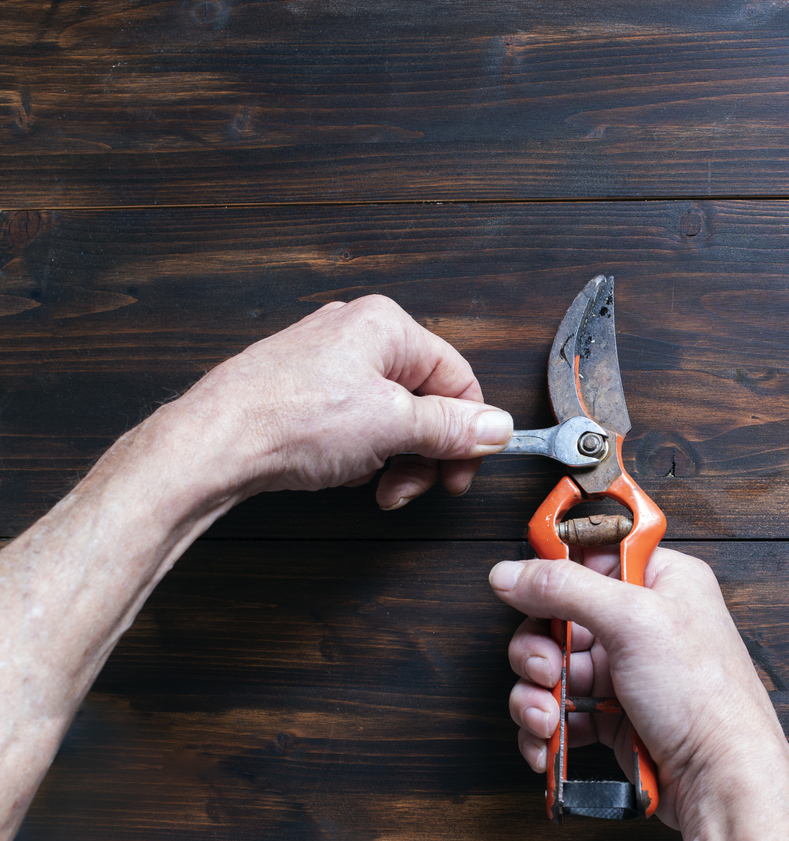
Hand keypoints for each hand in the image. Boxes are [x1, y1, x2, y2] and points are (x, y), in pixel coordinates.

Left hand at [168, 295, 512, 507]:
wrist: (213, 443)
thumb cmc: (289, 419)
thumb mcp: (393, 425)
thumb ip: (453, 427)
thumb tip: (496, 426)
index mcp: (385, 326)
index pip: (456, 377)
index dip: (468, 430)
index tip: (465, 469)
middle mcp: (355, 335)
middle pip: (423, 400)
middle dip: (424, 451)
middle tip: (417, 486)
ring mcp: (324, 363)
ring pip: (388, 417)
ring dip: (392, 459)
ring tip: (376, 486)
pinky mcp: (301, 392)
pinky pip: (353, 424)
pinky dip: (358, 454)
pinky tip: (341, 472)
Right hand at [489, 547, 788, 840]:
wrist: (720, 781)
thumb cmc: (706, 699)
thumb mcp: (633, 621)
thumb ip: (565, 589)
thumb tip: (512, 572)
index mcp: (661, 580)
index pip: (592, 554)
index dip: (555, 571)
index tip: (527, 589)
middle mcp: (642, 621)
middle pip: (559, 615)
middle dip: (538, 648)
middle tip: (545, 669)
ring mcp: (625, 670)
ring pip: (551, 666)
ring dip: (535, 694)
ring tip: (548, 718)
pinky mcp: (613, 714)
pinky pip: (559, 709)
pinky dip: (546, 727)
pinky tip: (550, 742)